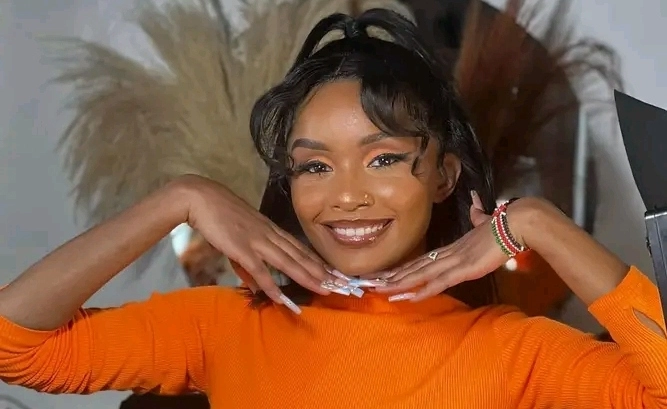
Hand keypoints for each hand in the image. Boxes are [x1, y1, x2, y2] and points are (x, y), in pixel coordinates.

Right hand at [175, 175, 330, 306]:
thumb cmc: (219, 214)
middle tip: (341, 283)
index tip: (333, 272)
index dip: (317, 261)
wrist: (201, 198)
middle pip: (300, 255)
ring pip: (288, 262)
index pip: (300, 248)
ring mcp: (257, 240)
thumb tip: (259, 286)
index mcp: (270, 229)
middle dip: (321, 271)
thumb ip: (250, 262)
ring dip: (307, 277)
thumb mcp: (239, 236)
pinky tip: (282, 297)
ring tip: (324, 288)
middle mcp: (269, 234)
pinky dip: (271, 284)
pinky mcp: (242, 248)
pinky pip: (260, 270)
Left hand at [375, 192, 520, 301]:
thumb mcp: (485, 222)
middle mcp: (447, 254)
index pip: (421, 260)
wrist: (515, 222)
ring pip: (420, 274)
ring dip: (399, 284)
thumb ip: (478, 217)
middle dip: (391, 277)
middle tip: (370, 283)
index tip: (385, 274)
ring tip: (380, 290)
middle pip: (414, 267)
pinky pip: (439, 282)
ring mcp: (454, 261)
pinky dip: (423, 291)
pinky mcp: (464, 268)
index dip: (402, 268)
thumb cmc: (502, 224)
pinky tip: (409, 297)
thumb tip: (476, 207)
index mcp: (452, 247)